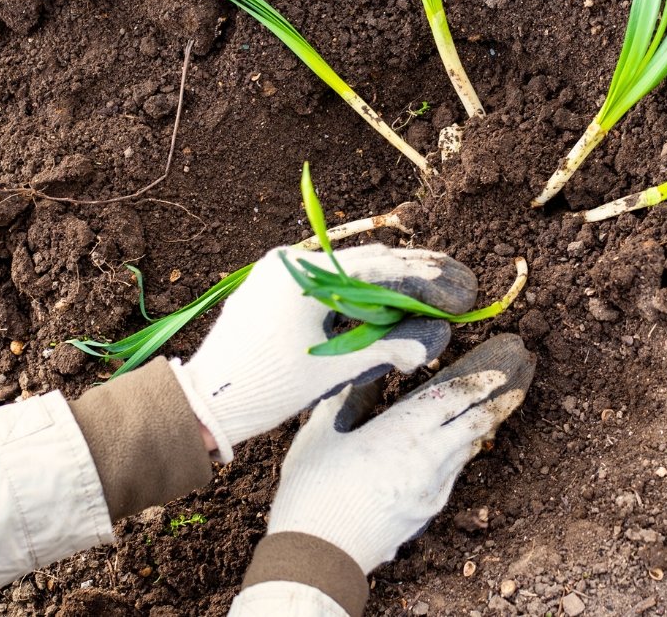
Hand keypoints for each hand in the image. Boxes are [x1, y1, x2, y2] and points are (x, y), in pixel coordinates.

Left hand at [173, 244, 475, 460]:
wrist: (204, 402)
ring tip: (436, 298)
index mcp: (301, 274)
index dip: (427, 281)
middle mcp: (291, 263)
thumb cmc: (263, 387)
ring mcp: (282, 275)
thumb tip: (435, 341)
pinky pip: (332, 287)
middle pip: (369, 265)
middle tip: (461, 286)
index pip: (379, 268)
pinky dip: (364, 299)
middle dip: (417, 279)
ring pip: (353, 276)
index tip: (462, 293)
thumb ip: (386, 349)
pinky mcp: (278, 291)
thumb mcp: (331, 369)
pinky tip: (394, 310)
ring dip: (393, 289)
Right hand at [266, 334, 534, 571]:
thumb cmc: (311, 492)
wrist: (316, 557)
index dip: (478, 382)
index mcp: (402, 433)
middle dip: (494, 403)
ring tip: (488, 413)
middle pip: (473, 425)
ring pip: (465, 452)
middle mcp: (427, 459)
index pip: (452, 399)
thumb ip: (344, 401)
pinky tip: (455, 450)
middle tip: (514, 387)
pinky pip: (451, 476)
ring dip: (478, 430)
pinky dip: (458, 456)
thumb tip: (359, 376)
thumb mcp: (320, 436)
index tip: (499, 371)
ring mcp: (430, 490)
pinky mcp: (425, 512)